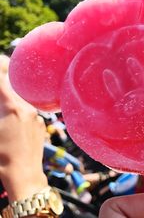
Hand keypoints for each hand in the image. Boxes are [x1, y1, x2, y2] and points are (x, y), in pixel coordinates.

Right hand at [0, 55, 47, 200]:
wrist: (25, 175)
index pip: (2, 81)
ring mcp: (37, 116)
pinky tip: (11, 112)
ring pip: (22, 97)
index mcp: (13, 108)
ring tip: (5, 94)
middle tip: (1, 65)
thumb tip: (1, 99)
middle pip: (14, 85)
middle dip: (4, 76)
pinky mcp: (41, 124)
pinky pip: (29, 108)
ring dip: (13, 92)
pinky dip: (19, 105)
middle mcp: (28, 108)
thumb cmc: (2, 157)